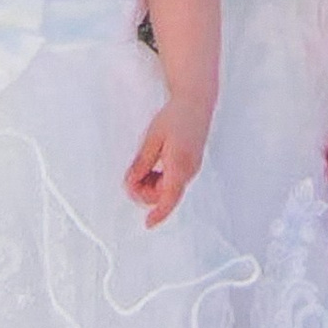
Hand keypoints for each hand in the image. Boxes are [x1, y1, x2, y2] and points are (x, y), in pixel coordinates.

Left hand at [124, 102, 206, 227]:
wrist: (196, 102)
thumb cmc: (174, 117)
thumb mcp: (152, 139)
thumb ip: (142, 163)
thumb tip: (131, 183)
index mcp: (179, 165)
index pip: (168, 198)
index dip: (158, 214)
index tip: (148, 224)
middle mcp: (189, 170)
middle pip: (165, 195)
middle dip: (146, 192)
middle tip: (131, 177)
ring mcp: (192, 168)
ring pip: (169, 188)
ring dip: (152, 184)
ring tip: (141, 167)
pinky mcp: (191, 164)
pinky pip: (174, 180)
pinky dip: (160, 178)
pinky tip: (152, 166)